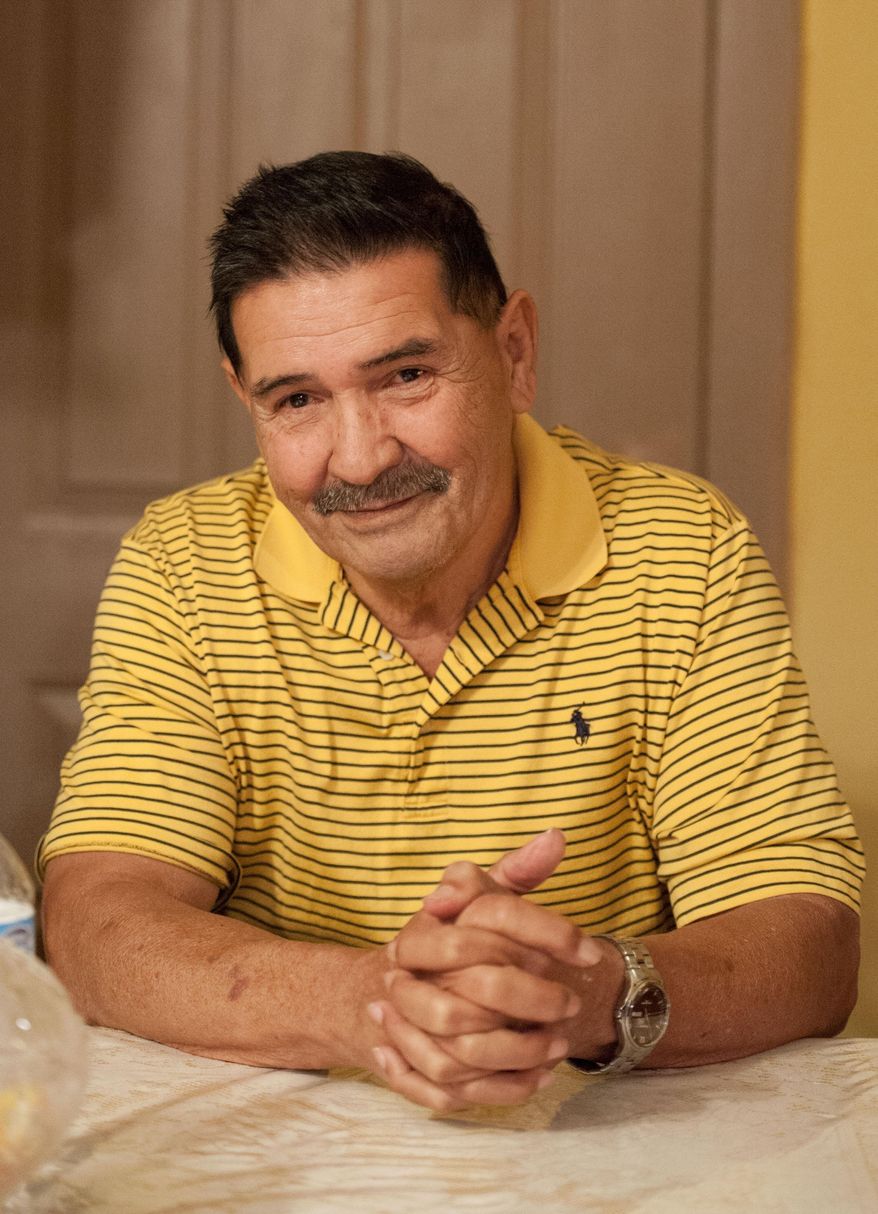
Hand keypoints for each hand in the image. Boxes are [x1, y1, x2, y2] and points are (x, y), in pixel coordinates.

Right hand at [368, 833, 603, 1110]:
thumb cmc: (447, 936)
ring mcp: (403, 1024)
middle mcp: (408, 975)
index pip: (494, 920)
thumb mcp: (479, 897)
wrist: (383, 989)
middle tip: (570, 1003)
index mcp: (427, 927)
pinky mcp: (407, 1067)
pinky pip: (449, 1091)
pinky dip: (499, 1090)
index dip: (549, 933)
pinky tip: (538, 1078)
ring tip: (559, 1045)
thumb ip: (518, 871)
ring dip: (517, 1054)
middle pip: (476, 992)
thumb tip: (556, 837)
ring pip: (457, 1052)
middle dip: (533, 999)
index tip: (591, 949)